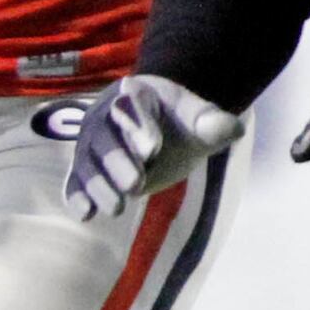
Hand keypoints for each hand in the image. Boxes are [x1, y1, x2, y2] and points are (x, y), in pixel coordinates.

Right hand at [63, 74, 242, 220]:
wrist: (159, 126)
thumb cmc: (178, 121)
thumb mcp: (199, 118)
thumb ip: (212, 123)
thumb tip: (233, 129)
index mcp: (133, 95)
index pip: (131, 107)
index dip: (140, 126)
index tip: (152, 150)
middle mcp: (104, 116)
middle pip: (105, 137)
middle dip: (118, 162)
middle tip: (136, 184)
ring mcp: (91, 143)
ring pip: (88, 163)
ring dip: (99, 186)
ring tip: (117, 208)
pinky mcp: (84, 168)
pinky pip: (75, 182)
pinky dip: (77, 197)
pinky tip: (85, 214)